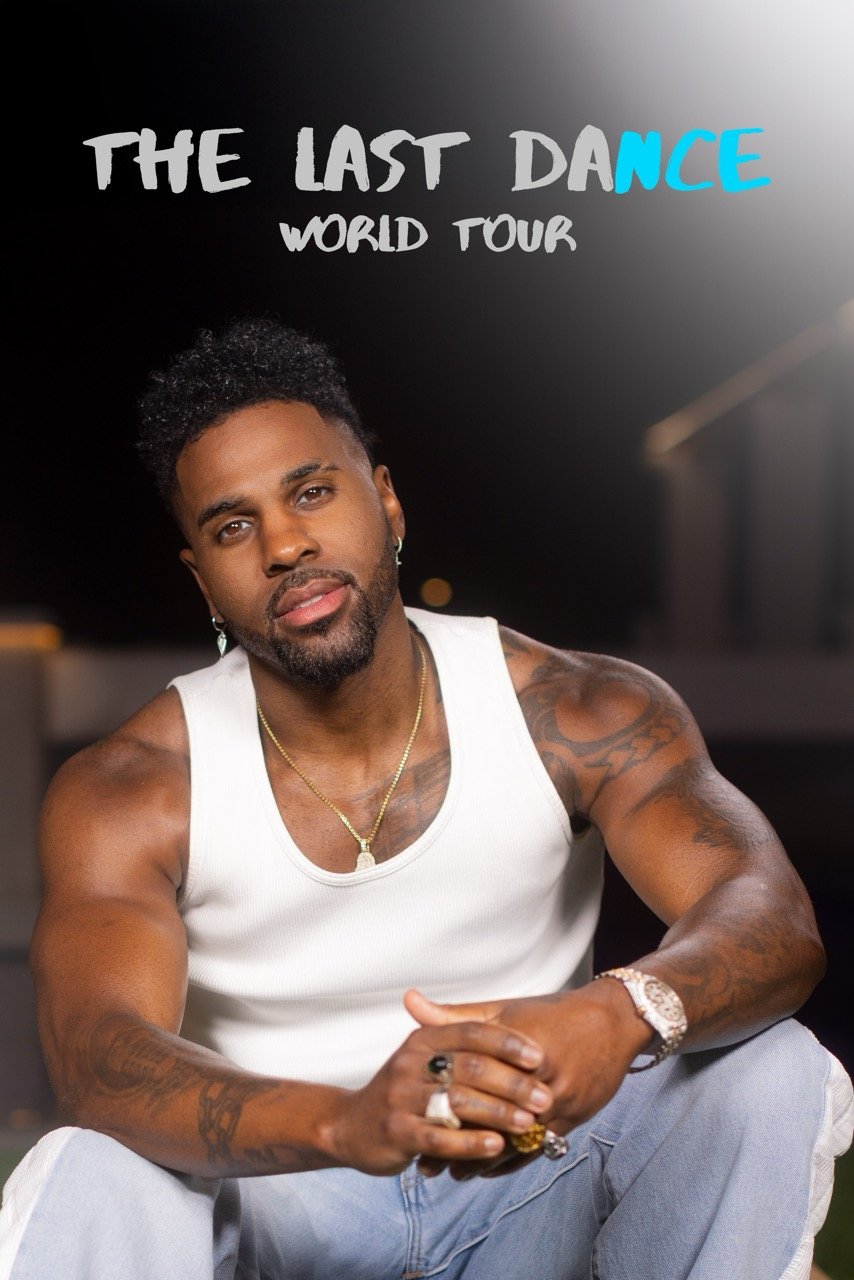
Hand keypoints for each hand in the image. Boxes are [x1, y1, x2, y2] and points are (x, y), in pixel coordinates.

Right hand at [326, 1007, 554, 1175]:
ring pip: (459, 1102)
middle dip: (512, 1082)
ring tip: (529, 1122)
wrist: (350, 1126)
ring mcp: (401, 1097)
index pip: (471, 1032)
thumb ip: (459, 1039)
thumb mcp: (424, 1056)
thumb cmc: (402, 1091)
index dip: (508, 1043)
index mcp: (422, 1039)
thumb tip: (509, 1020)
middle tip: (545, 1096)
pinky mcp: (396, 1131)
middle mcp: (410, 1062)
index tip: (540, 1056)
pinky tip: (497, 1147)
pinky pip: (440, 1138)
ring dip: (499, 1113)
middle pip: (470, 1067)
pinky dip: (471, 1143)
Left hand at [406, 983, 652, 1177]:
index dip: (443, 1109)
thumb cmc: (552, 1012)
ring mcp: (560, 1103)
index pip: (474, 1086)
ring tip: (453, 1173)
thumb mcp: (503, 1009)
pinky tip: (489, 1169)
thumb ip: (455, 1015)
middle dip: (459, 1145)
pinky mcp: (575, 1119)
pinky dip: (512, 1161)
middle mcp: (540, 1081)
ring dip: (483, 1161)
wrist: (613, 1021)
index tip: (415, 1124)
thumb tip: (409, 1002)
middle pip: (492, 1121)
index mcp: (517, 1051)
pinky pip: (539, 1149)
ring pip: (514, 1142)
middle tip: (427, 1163)